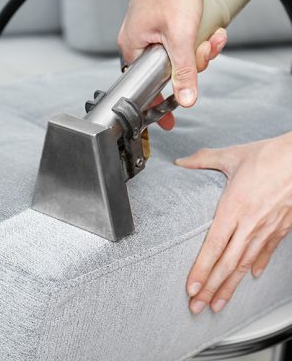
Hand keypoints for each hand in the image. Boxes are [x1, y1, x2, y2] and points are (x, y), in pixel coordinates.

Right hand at [118, 0, 227, 111]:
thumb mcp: (181, 35)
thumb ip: (184, 71)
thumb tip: (185, 99)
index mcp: (133, 49)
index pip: (147, 86)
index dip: (161, 101)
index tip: (167, 121)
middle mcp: (139, 44)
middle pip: (169, 72)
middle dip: (193, 65)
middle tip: (202, 53)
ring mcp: (152, 34)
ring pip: (179, 58)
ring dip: (200, 51)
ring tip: (210, 37)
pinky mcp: (165, 26)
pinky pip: (183, 44)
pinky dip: (199, 41)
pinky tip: (209, 32)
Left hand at [175, 133, 291, 313]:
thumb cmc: (269, 156)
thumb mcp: (231, 156)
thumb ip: (203, 160)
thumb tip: (181, 161)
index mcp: (233, 207)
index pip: (213, 246)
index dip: (201, 269)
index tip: (191, 288)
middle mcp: (249, 223)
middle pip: (227, 263)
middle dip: (210, 288)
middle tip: (197, 307)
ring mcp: (267, 228)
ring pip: (245, 265)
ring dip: (230, 286)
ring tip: (217, 304)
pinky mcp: (281, 227)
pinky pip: (267, 252)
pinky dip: (257, 266)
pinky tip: (249, 277)